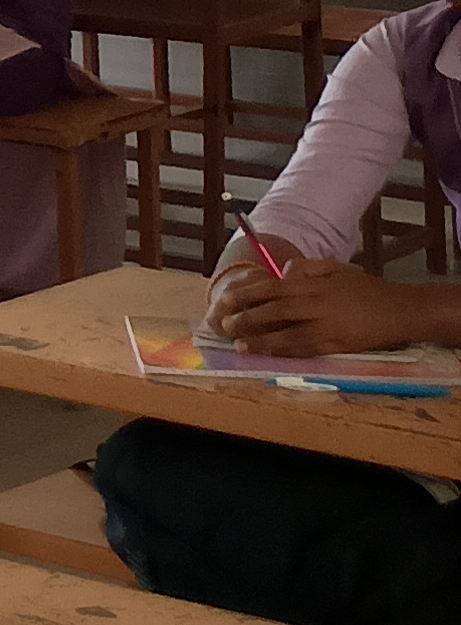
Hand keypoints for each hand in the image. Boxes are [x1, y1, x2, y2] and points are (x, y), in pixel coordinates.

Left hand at [209, 254, 433, 358]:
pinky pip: (307, 350)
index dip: (248, 294)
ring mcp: (328, 326)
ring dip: (263, 341)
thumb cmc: (364, 289)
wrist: (399, 310)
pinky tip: (271, 356)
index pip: (273, 287)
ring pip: (289, 333)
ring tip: (241, 346)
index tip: (226, 300)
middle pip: (276, 310)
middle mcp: (318, 304)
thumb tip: (279, 272)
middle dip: (248, 318)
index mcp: (314, 284)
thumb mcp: (334, 269)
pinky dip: (287, 353)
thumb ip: (305, 268)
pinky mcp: (338, 344)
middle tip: (225, 324)